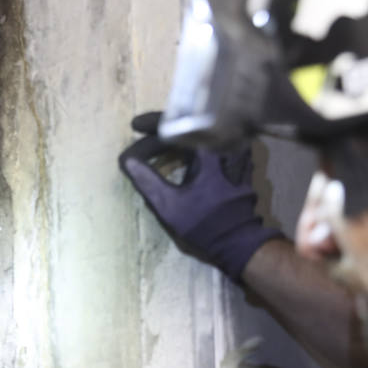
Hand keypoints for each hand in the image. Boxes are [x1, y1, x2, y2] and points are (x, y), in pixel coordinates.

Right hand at [119, 112, 283, 280]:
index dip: (151, 125)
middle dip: (163, 129)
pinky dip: (199, 145)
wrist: (239, 242)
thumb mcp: (169, 205)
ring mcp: (236, 153)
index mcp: (207, 149)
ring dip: (183, 135)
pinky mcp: (240, 165)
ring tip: (163, 138)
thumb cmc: (203, 223)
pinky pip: (218, 145)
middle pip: (190, 126)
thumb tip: (127, 161)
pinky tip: (189, 151)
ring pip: (205, 133)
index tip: (134, 127)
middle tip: (143, 134)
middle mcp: (225, 144)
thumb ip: (147, 181)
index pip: (176, 126)